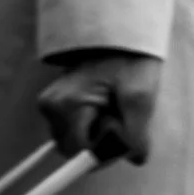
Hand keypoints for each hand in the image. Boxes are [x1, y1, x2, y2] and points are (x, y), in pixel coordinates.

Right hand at [39, 50, 162, 165]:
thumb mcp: (141, 95)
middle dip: (99, 142)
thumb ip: (137, 132)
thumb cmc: (131, 60)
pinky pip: (73, 129)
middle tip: (120, 116)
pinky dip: (92, 125)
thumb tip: (136, 158)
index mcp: (67, 104)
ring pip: (73, 141)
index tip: (120, 133)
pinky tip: (106, 107)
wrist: (120, 36)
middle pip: (73, 149)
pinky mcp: (57, 104)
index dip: (102, 151)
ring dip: (97, 134)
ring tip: (114, 107)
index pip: (78, 152)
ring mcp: (51, 105)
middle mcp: (52, 106)